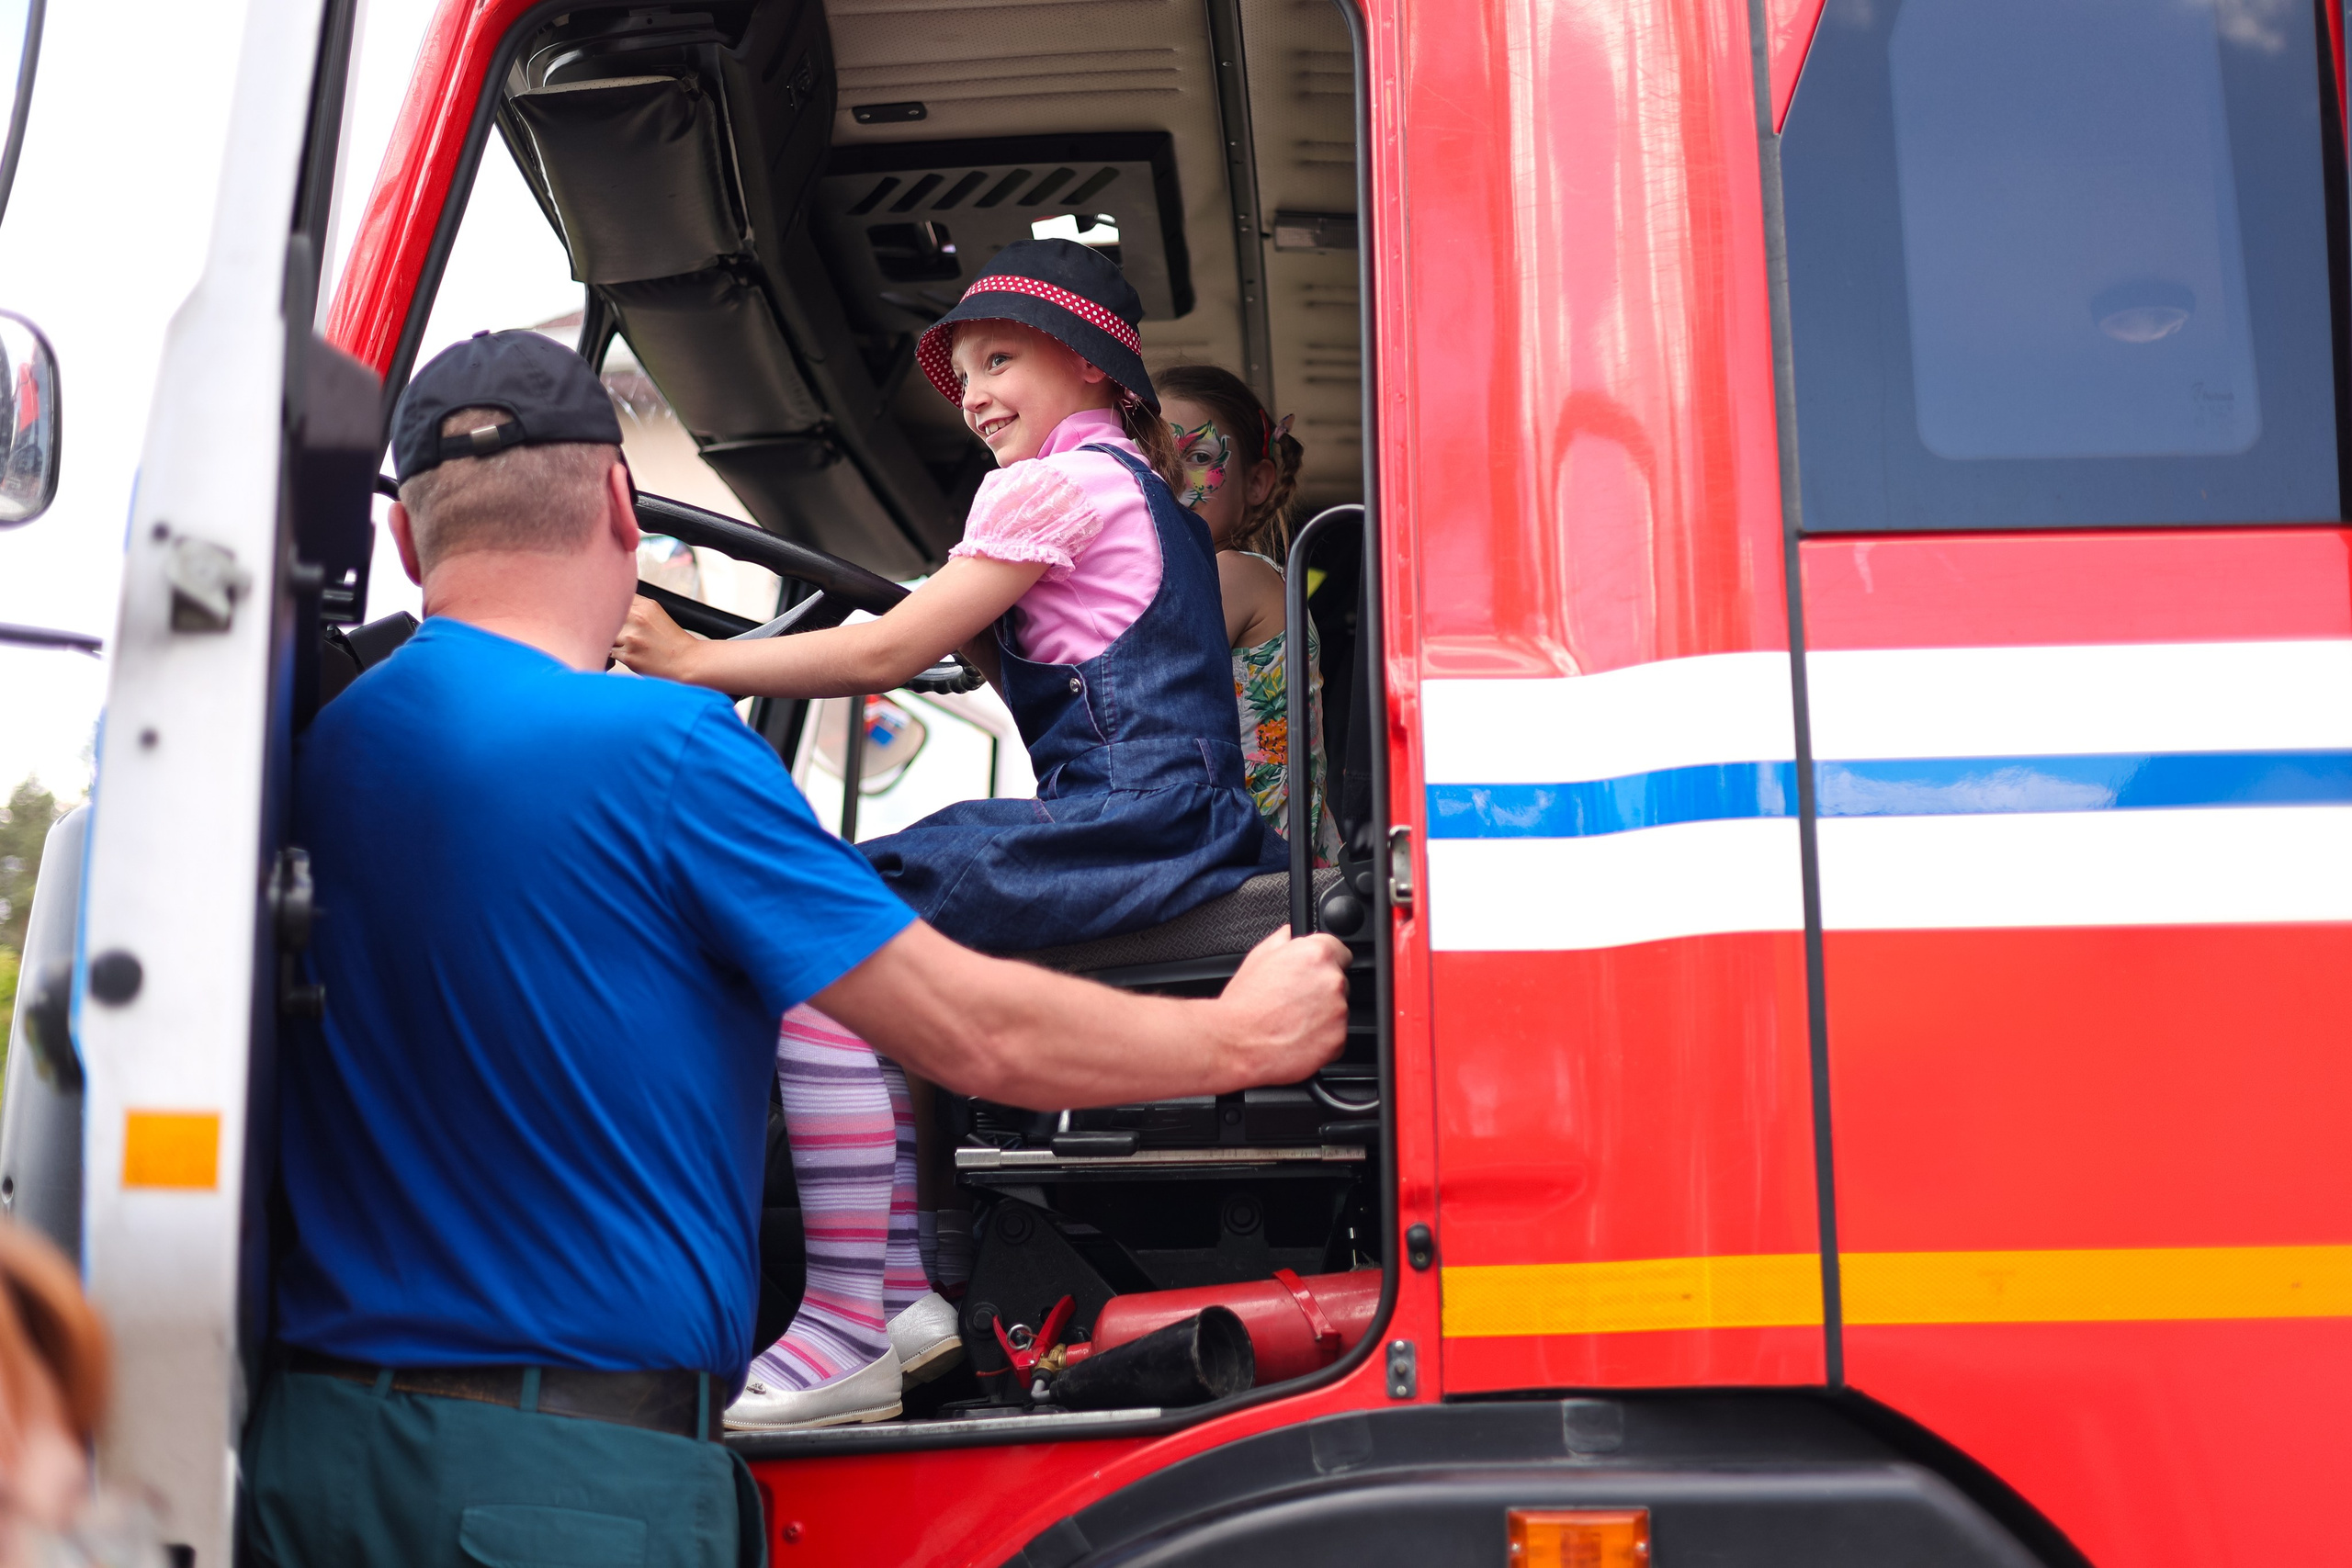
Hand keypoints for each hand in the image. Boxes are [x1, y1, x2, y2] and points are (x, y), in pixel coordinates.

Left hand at [612, 595, 701, 681]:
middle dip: (608, 624)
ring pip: (606, 636)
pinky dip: (615, 654)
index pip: (614, 599)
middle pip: (606, 617)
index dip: (609, 607)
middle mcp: (637, 619)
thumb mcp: (656, 613)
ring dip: (612, 640)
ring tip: (628, 644)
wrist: (687, 661)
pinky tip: (630, 654)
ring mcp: (632, 639)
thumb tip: (609, 602)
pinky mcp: (628, 657)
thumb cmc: (671, 639)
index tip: (608, 612)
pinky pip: (609, 653)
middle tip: (620, 632)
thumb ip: (635, 605)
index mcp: (645, 606)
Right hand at [1212, 926, 1350, 1087]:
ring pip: (1338, 1010)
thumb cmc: (1243, 1004)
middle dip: (1321, 990)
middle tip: (1295, 1001)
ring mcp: (1338, 1012)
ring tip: (1292, 1021)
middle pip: (1339, 981)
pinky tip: (1298, 1037)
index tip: (1312, 975)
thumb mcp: (1258, 957)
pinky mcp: (1338, 1040)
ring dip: (1322, 1015)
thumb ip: (1284, 939)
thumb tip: (1293, 933)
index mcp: (1316, 954)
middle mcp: (1332, 980)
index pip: (1339, 950)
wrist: (1235, 1044)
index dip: (1324, 963)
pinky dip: (1322, 1039)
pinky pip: (1336, 1036)